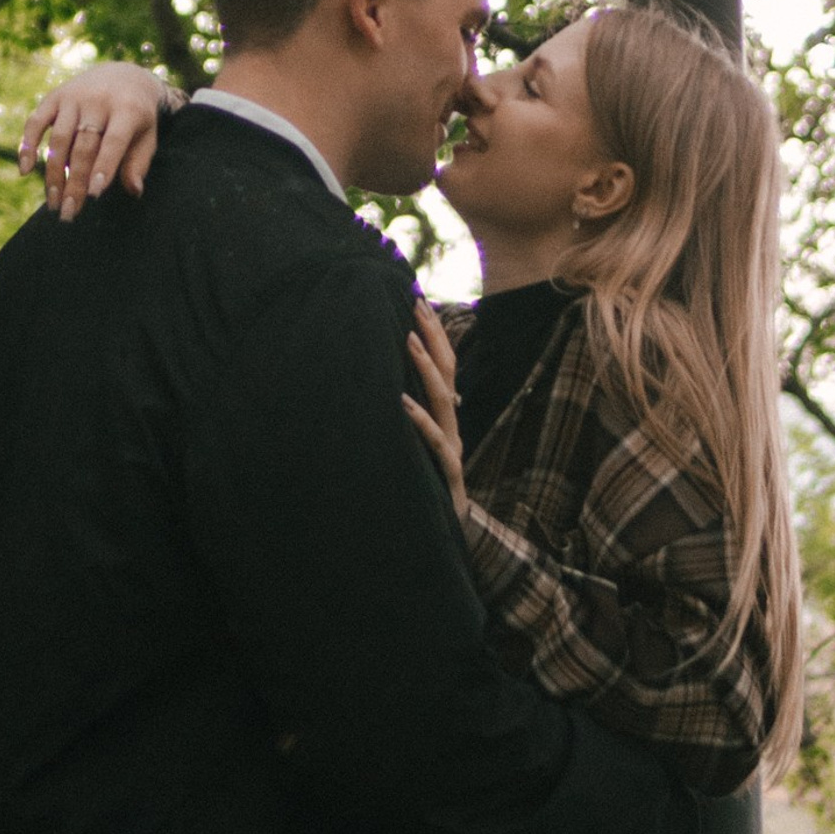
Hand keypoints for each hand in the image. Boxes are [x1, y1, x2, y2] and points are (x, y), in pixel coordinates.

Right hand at [18, 62, 165, 218]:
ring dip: (53, 173)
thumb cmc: (136, 115)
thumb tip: (134, 191)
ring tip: (53, 202)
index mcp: (127, 109)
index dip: (103, 167)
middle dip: (74, 181)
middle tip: (69, 212)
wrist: (123, 74)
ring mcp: (74, 97)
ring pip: (59, 139)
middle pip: (83, 146)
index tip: (94, 194)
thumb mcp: (147, 135)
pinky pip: (36, 121)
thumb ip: (139, 162)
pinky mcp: (54, 96)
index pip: (112, 142)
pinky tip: (25, 170)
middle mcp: (98, 101)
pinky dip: (27, 145)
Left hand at [405, 304, 468, 520]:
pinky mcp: (447, 472)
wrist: (449, 532)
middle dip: (434, 336)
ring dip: (426, 368)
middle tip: (416, 304)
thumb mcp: (415, 444)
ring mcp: (452, 447)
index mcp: (444, 416)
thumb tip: (382, 383)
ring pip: (444, 400)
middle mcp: (451, 425)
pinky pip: (435, 442)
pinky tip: (401, 403)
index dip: (435, 333)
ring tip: (408, 340)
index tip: (418, 300)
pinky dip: (419, 420)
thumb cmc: (427, 485)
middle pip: (449, 372)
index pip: (444, 365)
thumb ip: (407, 416)